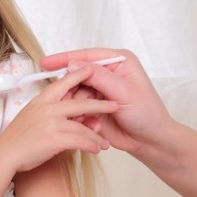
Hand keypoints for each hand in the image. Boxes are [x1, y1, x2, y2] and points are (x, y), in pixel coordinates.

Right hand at [0, 65, 118, 171]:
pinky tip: (97, 150)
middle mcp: (47, 107)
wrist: (4, 155)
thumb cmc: (18, 138)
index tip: (93, 70)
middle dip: (100, 104)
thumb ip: (50, 109)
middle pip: (80, 102)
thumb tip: (68, 107)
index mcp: (43, 99)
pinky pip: (79, 140)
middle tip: (116, 106)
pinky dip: (90, 145)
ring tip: (105, 142)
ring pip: (82, 125)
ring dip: (96, 135)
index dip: (80, 75)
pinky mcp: (53, 138)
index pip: (64, 82)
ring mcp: (51, 122)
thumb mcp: (32, 115)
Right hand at [41, 48, 173, 153]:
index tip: (46, 62)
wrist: (150, 140)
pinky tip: (88, 123)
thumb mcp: (123, 91)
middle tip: (62, 101)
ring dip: (75, 105)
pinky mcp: (95, 107)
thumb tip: (73, 64)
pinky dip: (79, 115)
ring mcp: (101, 90)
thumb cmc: (146, 113)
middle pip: (78, 74)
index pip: (87, 56)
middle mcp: (108, 73)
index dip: (65, 59)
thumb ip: (98, 76)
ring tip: (82, 117)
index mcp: (118, 61)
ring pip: (75, 93)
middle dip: (70, 88)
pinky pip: (78, 108)